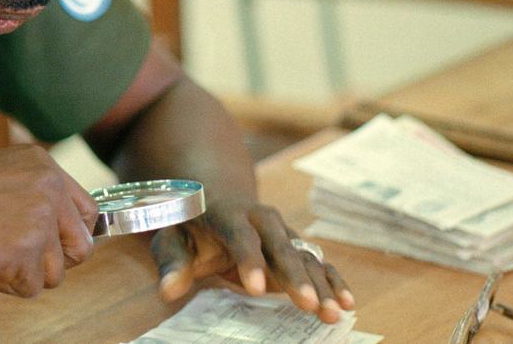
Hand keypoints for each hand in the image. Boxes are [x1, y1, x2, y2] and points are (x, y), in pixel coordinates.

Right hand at [0, 145, 98, 296]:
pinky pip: (30, 288)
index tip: (52, 247)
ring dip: (25, 274)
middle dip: (54, 262)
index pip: (88, 211)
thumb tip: (59, 227)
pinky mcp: (24, 252)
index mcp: (43, 165)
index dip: (69, 236)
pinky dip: (6, 284)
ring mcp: (38, 220)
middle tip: (19, 259)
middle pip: (81, 246)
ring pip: (56, 273)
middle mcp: (48, 188)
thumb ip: (31, 193)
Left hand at [150, 197, 354, 322]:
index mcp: (228, 213)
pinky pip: (318, 263)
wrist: (214, 200)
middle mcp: (262, 220)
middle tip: (308, 305)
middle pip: (281, 246)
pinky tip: (346, 302)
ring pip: (305, 257)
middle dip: (296, 276)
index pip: (240, 236)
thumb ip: (171, 264)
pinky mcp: (295, 246)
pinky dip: (333, 281)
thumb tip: (167, 289)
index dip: (249, 261)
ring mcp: (282, 232)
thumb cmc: (191, 226)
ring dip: (321, 284)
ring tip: (333, 312)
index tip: (255, 289)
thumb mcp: (173, 239)